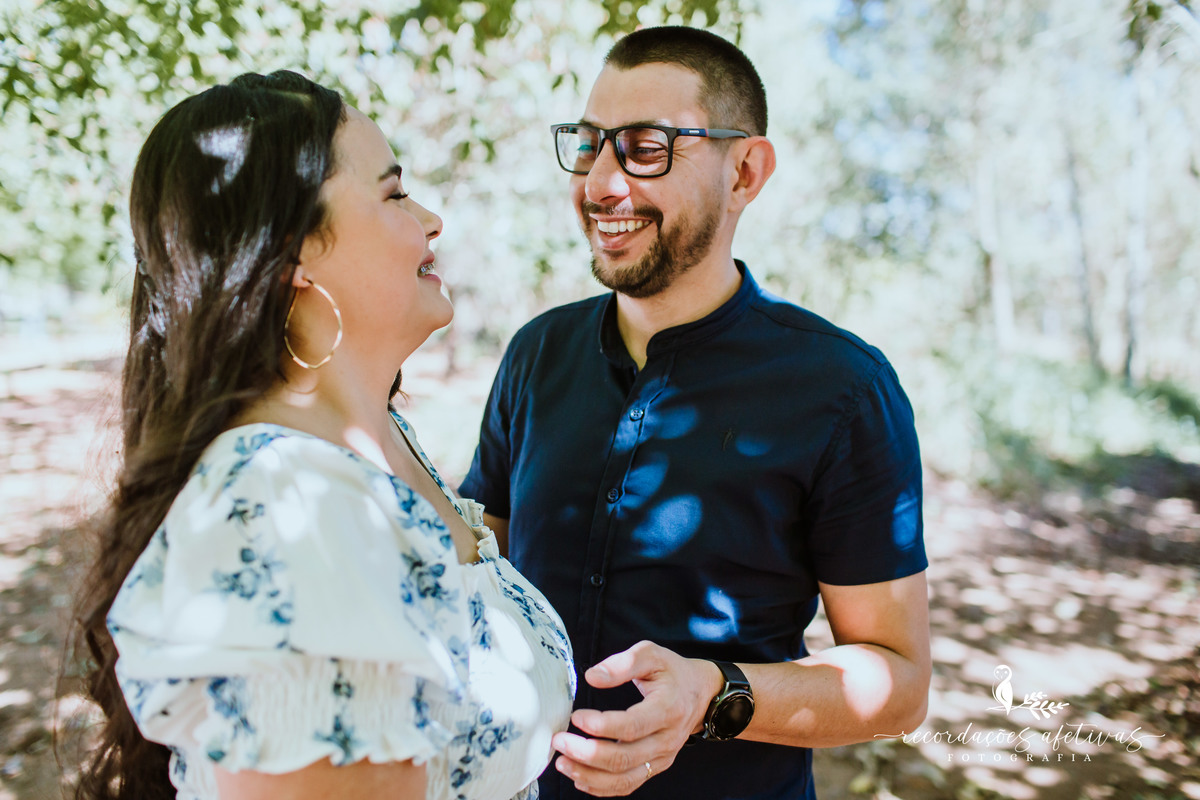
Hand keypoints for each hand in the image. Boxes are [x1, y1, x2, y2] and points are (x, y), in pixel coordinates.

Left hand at [551, 641, 722, 796]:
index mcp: (668, 709)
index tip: (576, 716)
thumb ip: (622, 663)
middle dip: (586, 753)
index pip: (632, 726)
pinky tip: (579, 777)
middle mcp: (667, 739)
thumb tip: (592, 677)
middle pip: (624, 758)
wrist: (700, 692)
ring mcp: (662, 757)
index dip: (602, 726)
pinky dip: (601, 787)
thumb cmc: (672, 671)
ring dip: (589, 775)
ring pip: (624, 778)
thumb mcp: (651, 654)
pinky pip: (628, 785)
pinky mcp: (655, 766)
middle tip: (559, 740)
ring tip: (562, 763)